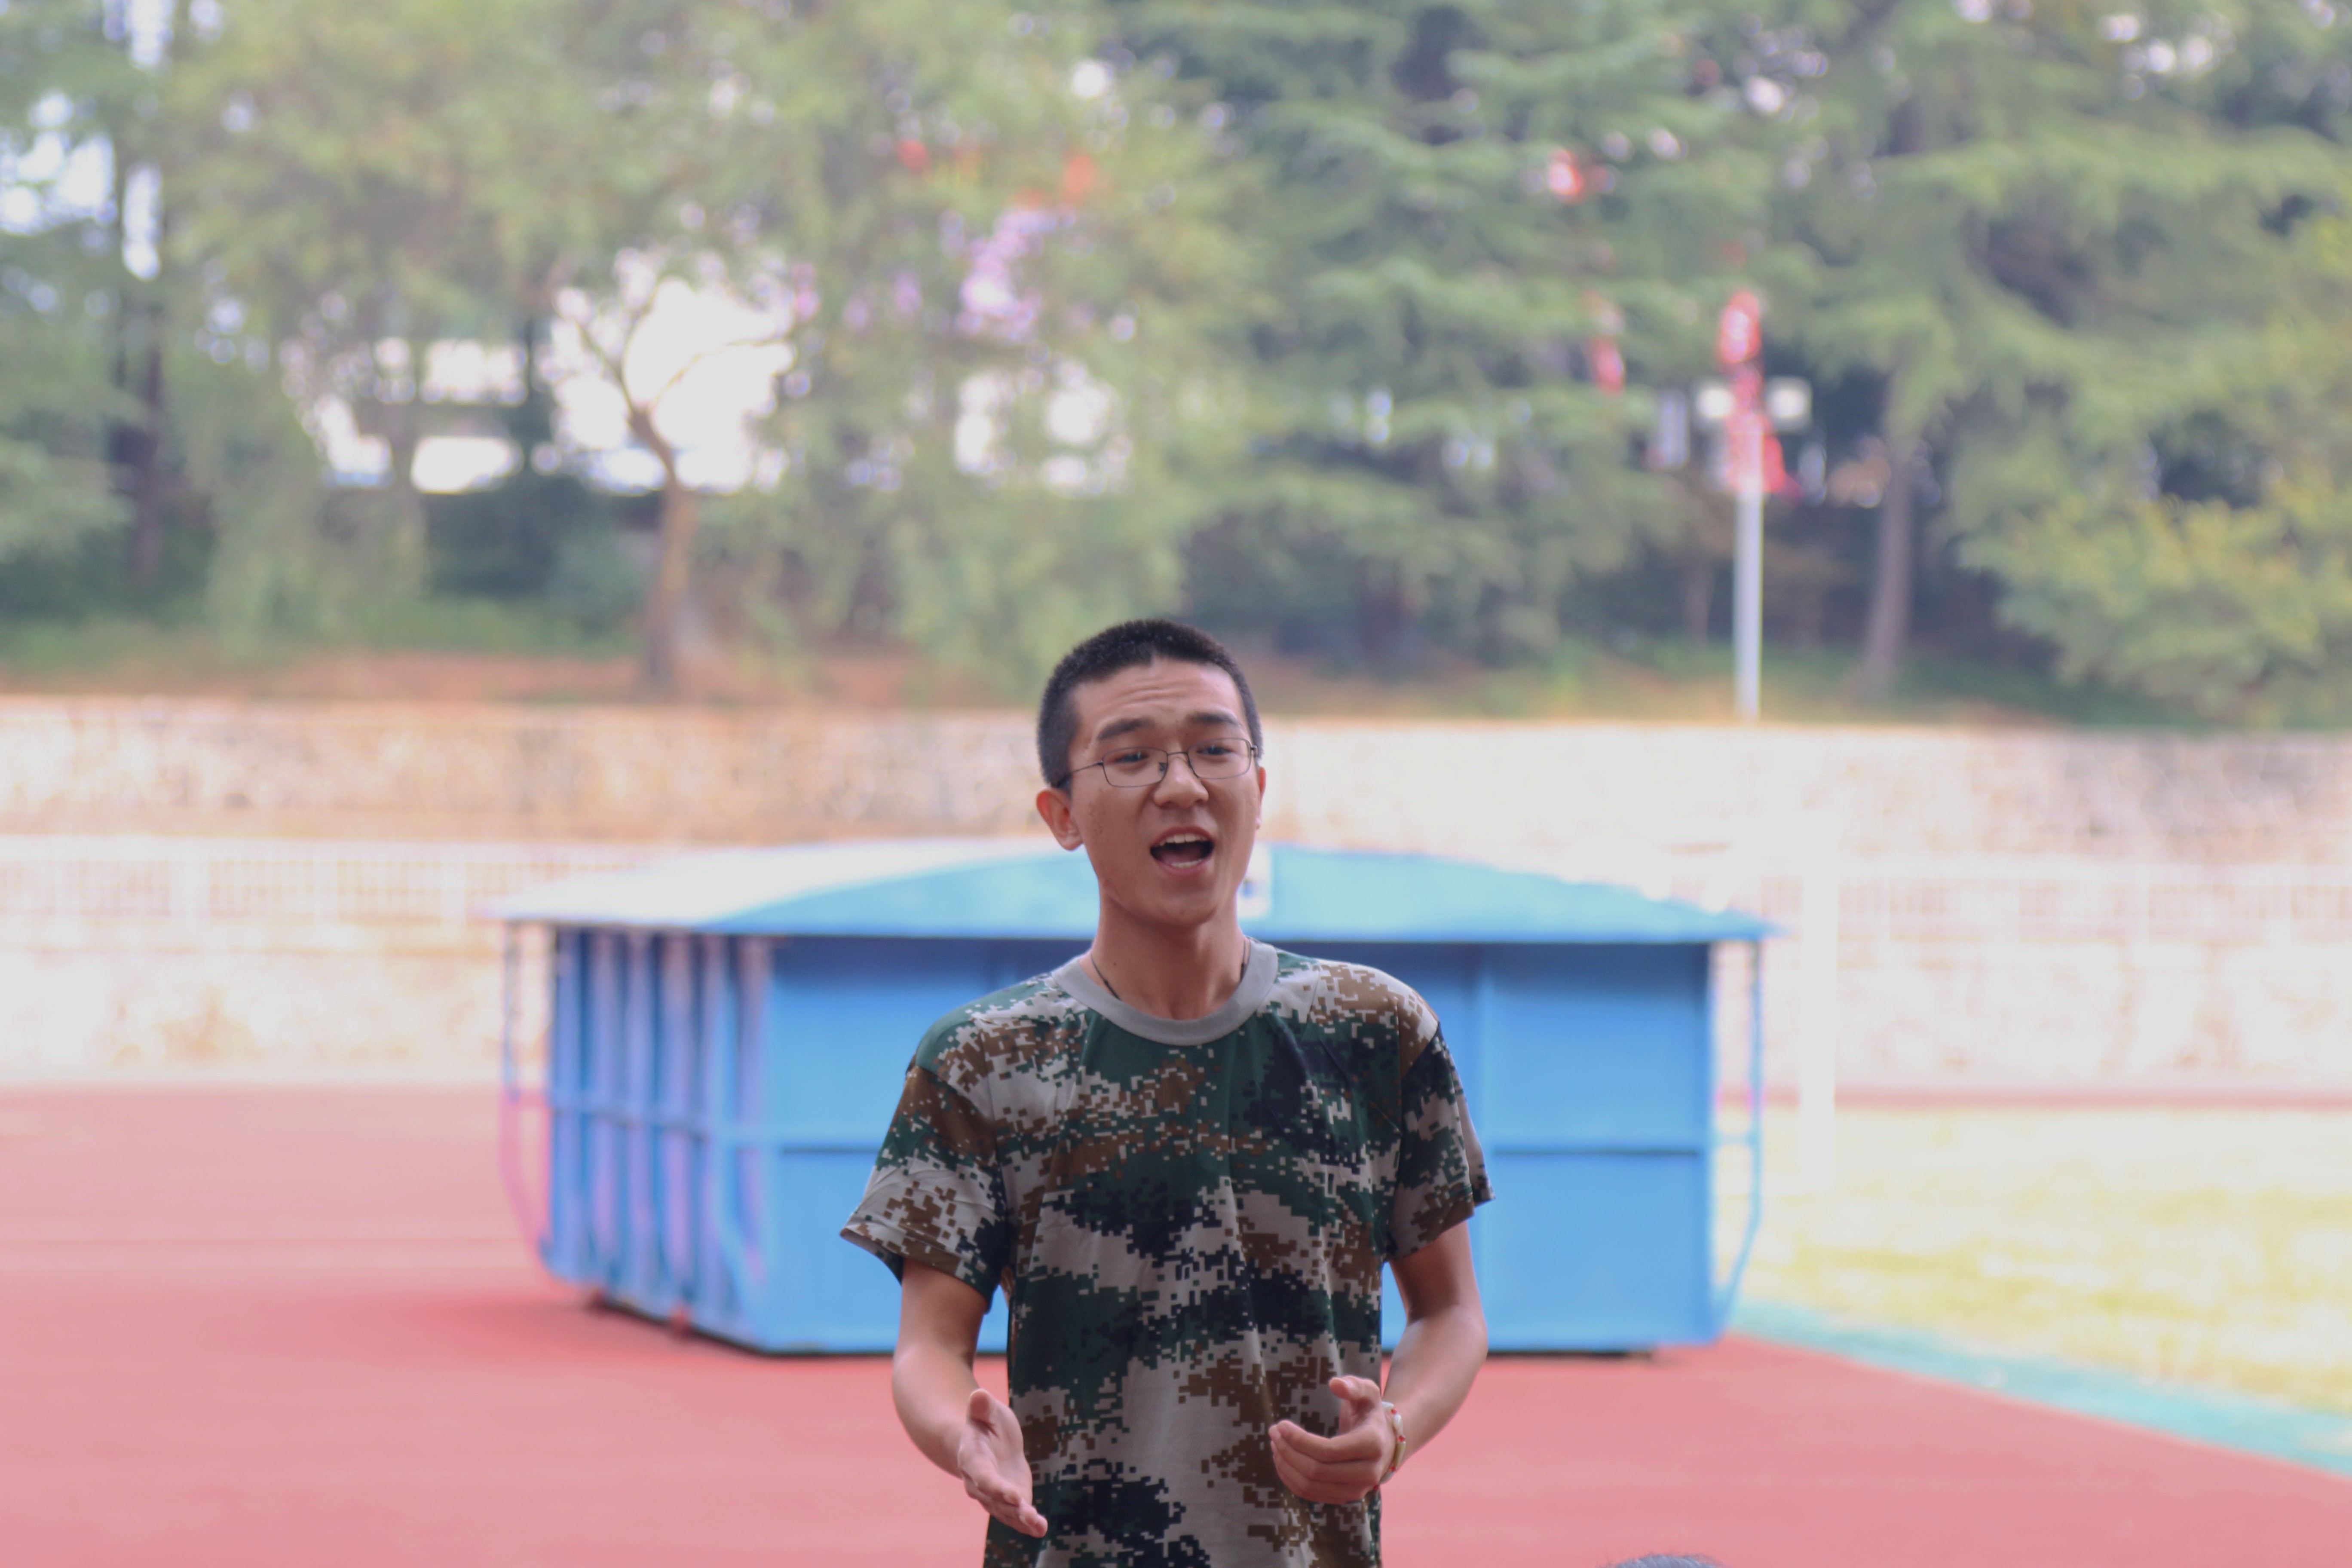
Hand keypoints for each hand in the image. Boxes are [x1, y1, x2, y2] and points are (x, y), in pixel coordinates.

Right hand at [958, 1387, 1047, 1537]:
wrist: (989, 1441)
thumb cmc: (987, 1421)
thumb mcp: (987, 1410)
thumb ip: (981, 1406)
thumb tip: (977, 1394)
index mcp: (972, 1458)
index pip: (984, 1476)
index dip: (997, 1487)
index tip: (1014, 1495)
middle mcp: (979, 1483)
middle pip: (994, 1499)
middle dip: (1011, 1507)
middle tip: (1028, 1514)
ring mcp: (993, 1496)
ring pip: (1005, 1511)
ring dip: (1021, 1520)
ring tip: (1037, 1526)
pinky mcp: (1009, 1502)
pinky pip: (1016, 1515)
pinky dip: (1028, 1524)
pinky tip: (1041, 1529)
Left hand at [1268, 1375, 1391, 1503]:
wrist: (1385, 1442)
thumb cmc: (1370, 1413)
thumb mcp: (1368, 1392)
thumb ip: (1353, 1385)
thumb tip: (1334, 1383)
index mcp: (1372, 1445)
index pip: (1328, 1451)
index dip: (1299, 1440)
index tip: (1280, 1425)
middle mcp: (1367, 1473)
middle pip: (1316, 1471)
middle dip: (1288, 1451)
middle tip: (1273, 1432)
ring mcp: (1356, 1490)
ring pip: (1310, 1486)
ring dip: (1286, 1466)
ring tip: (1275, 1444)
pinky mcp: (1344, 1498)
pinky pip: (1311, 1494)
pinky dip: (1291, 1479)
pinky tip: (1282, 1460)